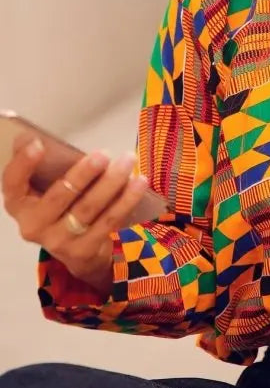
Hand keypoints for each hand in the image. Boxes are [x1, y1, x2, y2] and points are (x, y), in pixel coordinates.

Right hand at [1, 135, 147, 296]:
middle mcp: (34, 226)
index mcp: (20, 204)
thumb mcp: (45, 187)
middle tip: (103, 154)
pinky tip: (139, 183)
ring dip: (111, 183)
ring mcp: (59, 241)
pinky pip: (109, 221)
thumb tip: (27, 136)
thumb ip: (39, 164)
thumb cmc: (60, 206)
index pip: (12, 185)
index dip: (22, 165)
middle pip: (59, 197)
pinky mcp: (84, 251)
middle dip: (83, 174)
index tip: (38, 144)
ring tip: (128, 161)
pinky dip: (126, 200)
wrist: (76, 250)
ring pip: (88, 209)